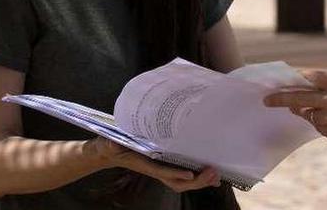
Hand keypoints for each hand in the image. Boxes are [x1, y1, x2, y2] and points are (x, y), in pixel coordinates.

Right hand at [86, 138, 220, 192]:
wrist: (110, 153)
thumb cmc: (111, 147)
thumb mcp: (109, 144)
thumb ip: (110, 144)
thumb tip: (110, 143)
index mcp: (146, 165)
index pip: (162, 172)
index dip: (176, 174)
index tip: (190, 174)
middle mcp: (157, 170)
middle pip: (178, 182)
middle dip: (196, 181)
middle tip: (213, 173)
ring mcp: (163, 169)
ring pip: (183, 181)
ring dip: (200, 181)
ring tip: (216, 176)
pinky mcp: (166, 166)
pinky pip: (184, 175)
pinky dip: (199, 177)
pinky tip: (211, 176)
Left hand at [264, 70, 326, 146]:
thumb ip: (324, 84)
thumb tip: (298, 87)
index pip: (304, 78)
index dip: (288, 81)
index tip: (274, 83)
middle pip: (298, 99)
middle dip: (280, 99)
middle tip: (267, 100)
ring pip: (310, 116)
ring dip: (311, 113)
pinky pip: (321, 129)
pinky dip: (324, 125)